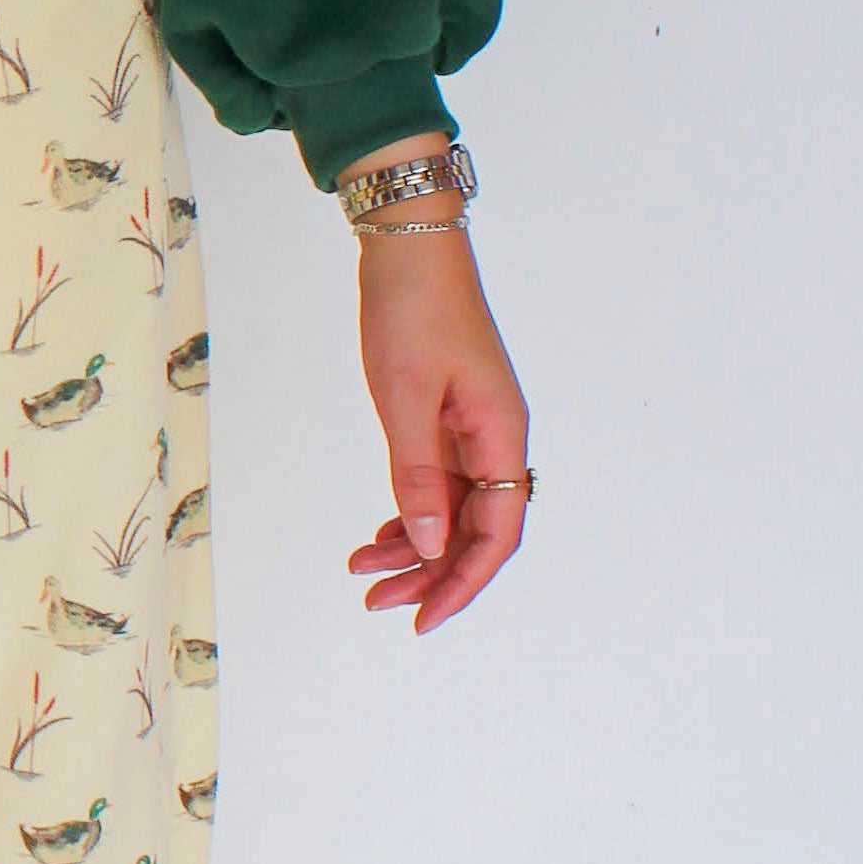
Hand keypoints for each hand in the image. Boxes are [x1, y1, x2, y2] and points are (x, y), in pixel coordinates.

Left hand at [344, 224, 529, 635]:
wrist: (409, 246)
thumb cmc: (411, 311)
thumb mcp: (406, 398)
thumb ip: (417, 474)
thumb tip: (426, 545)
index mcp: (501, 436)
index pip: (497, 533)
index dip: (464, 583)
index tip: (424, 618)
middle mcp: (496, 440)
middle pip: (474, 530)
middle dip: (428, 573)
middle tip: (375, 602)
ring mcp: (472, 429)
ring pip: (452, 510)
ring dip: (412, 546)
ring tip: (361, 570)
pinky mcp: (447, 417)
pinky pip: (437, 483)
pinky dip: (408, 512)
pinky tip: (377, 534)